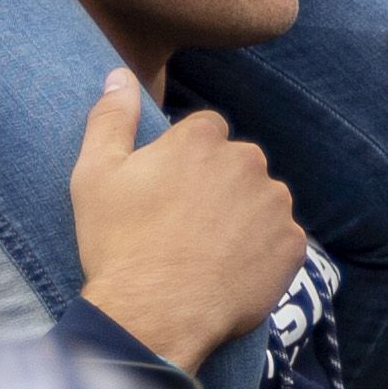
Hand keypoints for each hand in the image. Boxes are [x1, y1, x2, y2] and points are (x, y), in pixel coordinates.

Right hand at [68, 71, 310, 370]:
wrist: (154, 314)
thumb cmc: (118, 243)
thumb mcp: (95, 174)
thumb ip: (112, 116)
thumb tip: (119, 74)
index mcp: (203, 138)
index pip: (204, 131)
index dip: (184, 161)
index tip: (167, 193)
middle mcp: (248, 161)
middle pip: (236, 165)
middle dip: (217, 187)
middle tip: (184, 227)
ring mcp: (275, 203)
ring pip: (261, 201)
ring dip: (243, 218)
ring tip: (207, 253)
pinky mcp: (293, 245)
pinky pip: (280, 240)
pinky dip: (263, 253)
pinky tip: (231, 272)